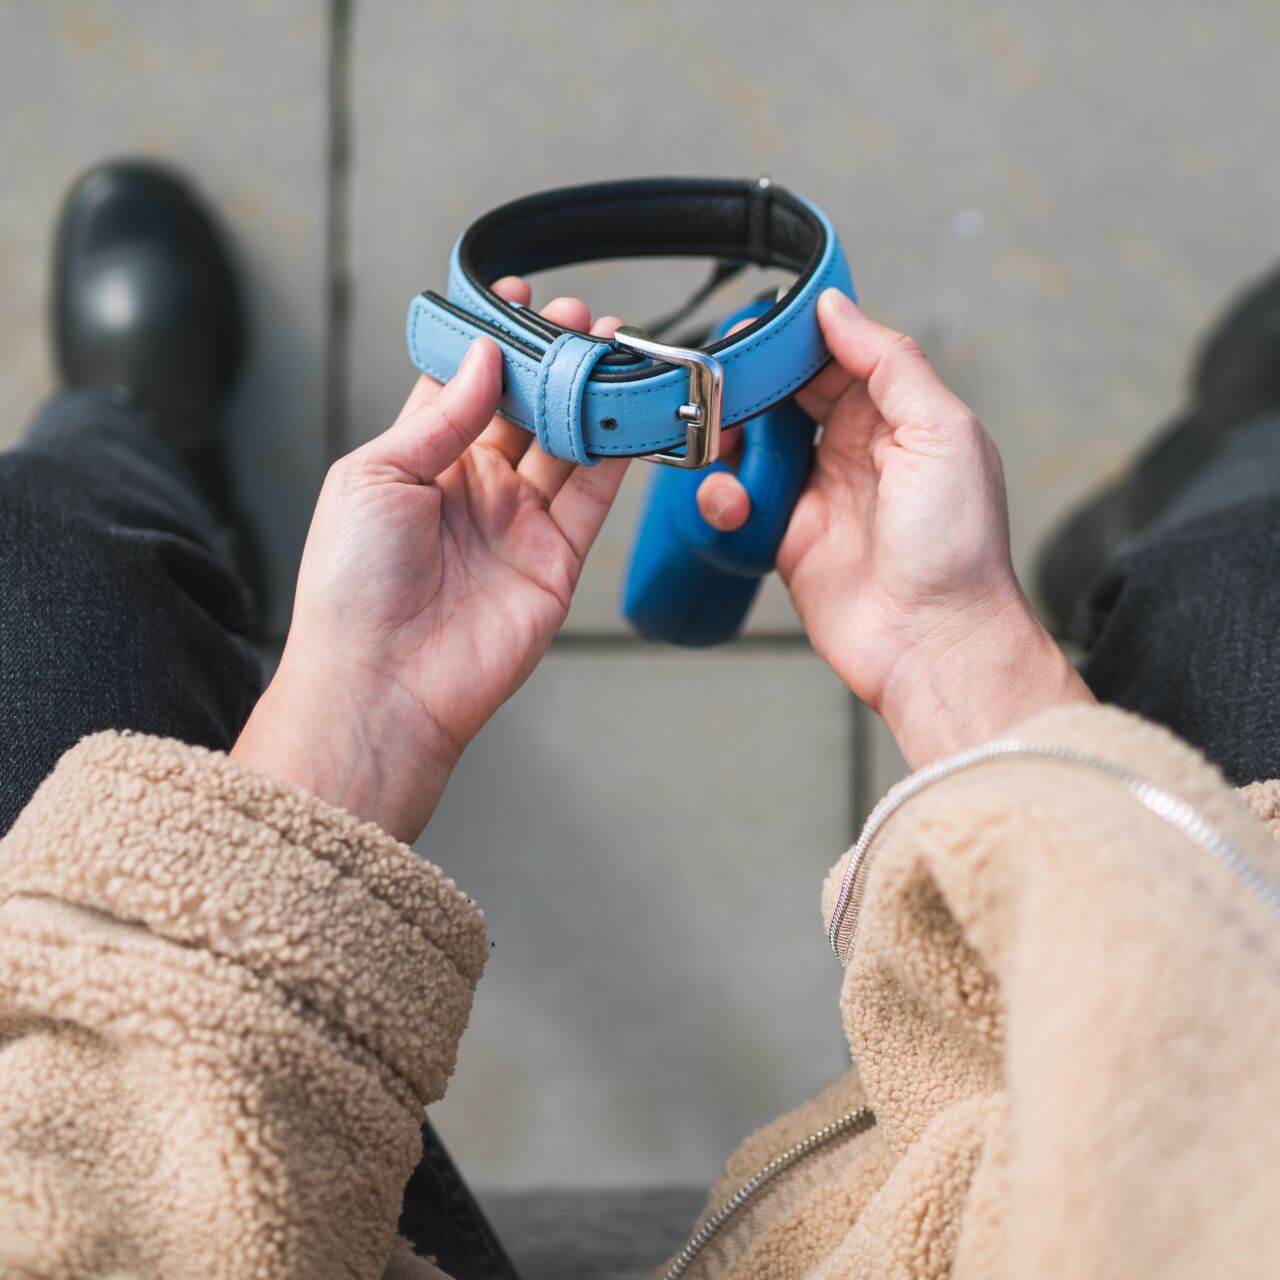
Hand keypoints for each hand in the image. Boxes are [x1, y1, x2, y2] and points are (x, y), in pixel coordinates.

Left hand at [232, 282, 628, 840]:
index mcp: (418, 463)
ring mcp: (516, 524)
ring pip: (565, 444)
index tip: (515, 300)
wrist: (382, 682)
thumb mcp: (375, 476)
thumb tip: (485, 358)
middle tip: (580, 319)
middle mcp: (471, 489)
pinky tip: (630, 410)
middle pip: (523, 409)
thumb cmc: (352, 586)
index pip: (462, 386)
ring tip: (614, 347)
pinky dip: (617, 453)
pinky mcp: (555, 560)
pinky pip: (593, 495)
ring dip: (590, 397)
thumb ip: (440, 416)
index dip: (491, 342)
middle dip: (552, 361)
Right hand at [697, 289, 1091, 767]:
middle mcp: (857, 451)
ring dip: (730, 441)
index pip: (836, 357)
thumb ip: (889, 363)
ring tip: (722, 447)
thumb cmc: (957, 547)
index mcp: (900, 417)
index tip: (753, 329)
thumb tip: (837, 309)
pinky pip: (740, 501)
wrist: (934, 642)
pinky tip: (735, 504)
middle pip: (786, 396)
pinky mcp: (786, 539)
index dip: (793, 340)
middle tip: (718, 384)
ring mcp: (818, 494)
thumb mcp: (942, 432)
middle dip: (751, 386)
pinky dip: (724, 496)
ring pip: (754, 445)